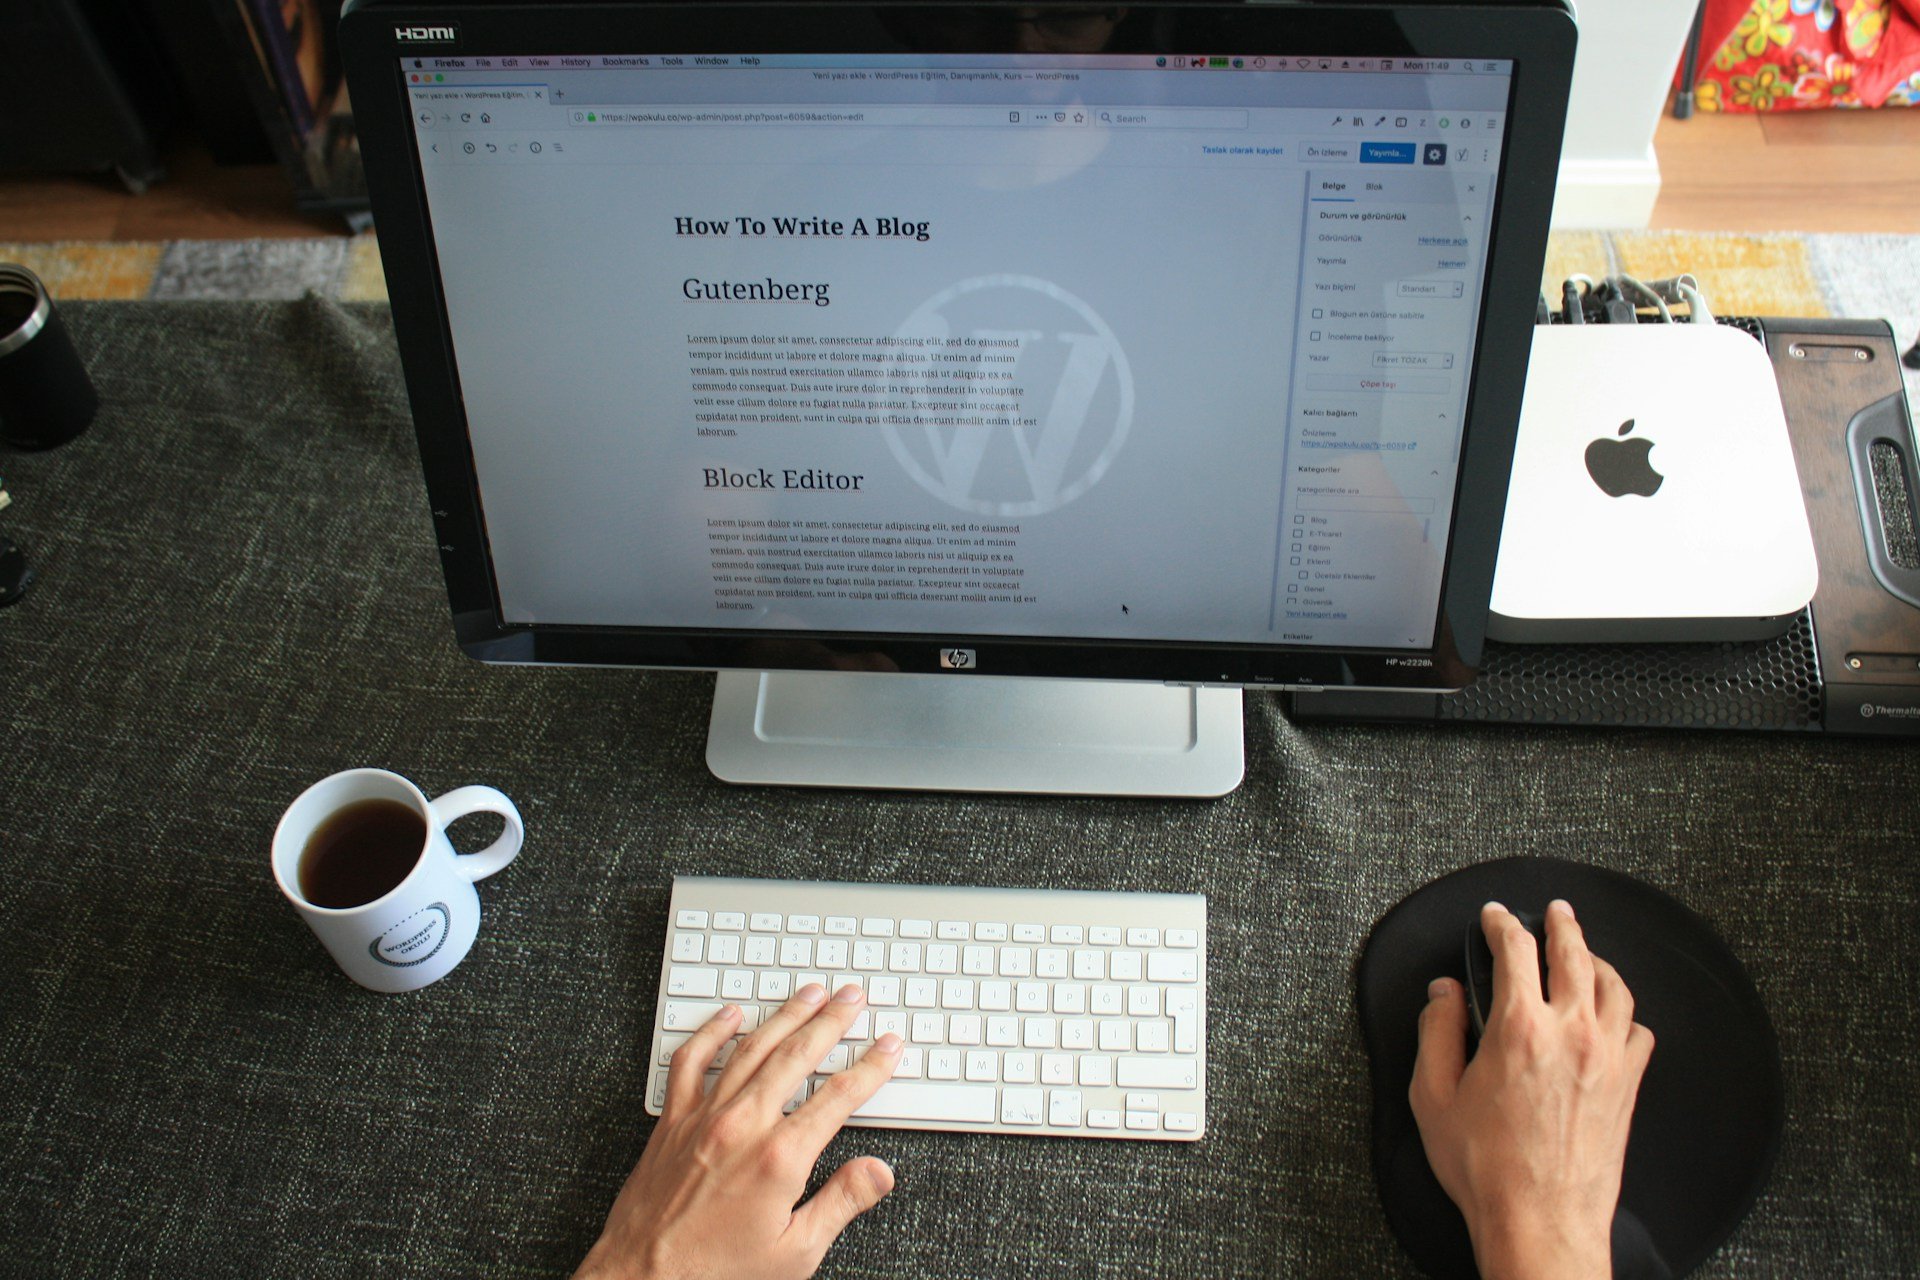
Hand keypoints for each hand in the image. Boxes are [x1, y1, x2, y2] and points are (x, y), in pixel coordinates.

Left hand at [575, 983, 904, 1279]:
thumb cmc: (715, 1274)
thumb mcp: (794, 1253)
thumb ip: (840, 1204)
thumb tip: (878, 1172)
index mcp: (779, 1158)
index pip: (839, 1097)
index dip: (870, 1067)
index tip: (887, 1047)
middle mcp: (742, 1126)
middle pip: (797, 1056)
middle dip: (831, 1022)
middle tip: (852, 998)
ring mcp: (704, 1118)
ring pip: (751, 1049)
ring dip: (784, 1016)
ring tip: (809, 994)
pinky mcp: (672, 1123)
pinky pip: (692, 1062)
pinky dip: (711, 1033)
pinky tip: (729, 1016)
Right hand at [1409, 900, 1654, 1279]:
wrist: (1542, 1221)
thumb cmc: (1486, 1168)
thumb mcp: (1432, 1096)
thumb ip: (1436, 1032)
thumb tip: (1443, 994)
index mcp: (1519, 1028)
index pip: (1515, 950)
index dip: (1502, 923)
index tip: (1495, 917)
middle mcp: (1572, 1033)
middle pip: (1575, 954)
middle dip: (1561, 924)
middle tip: (1555, 911)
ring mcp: (1609, 1059)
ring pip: (1615, 986)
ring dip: (1597, 960)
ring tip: (1586, 952)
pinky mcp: (1629, 1087)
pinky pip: (1641, 1031)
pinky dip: (1626, 1013)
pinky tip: (1613, 1016)